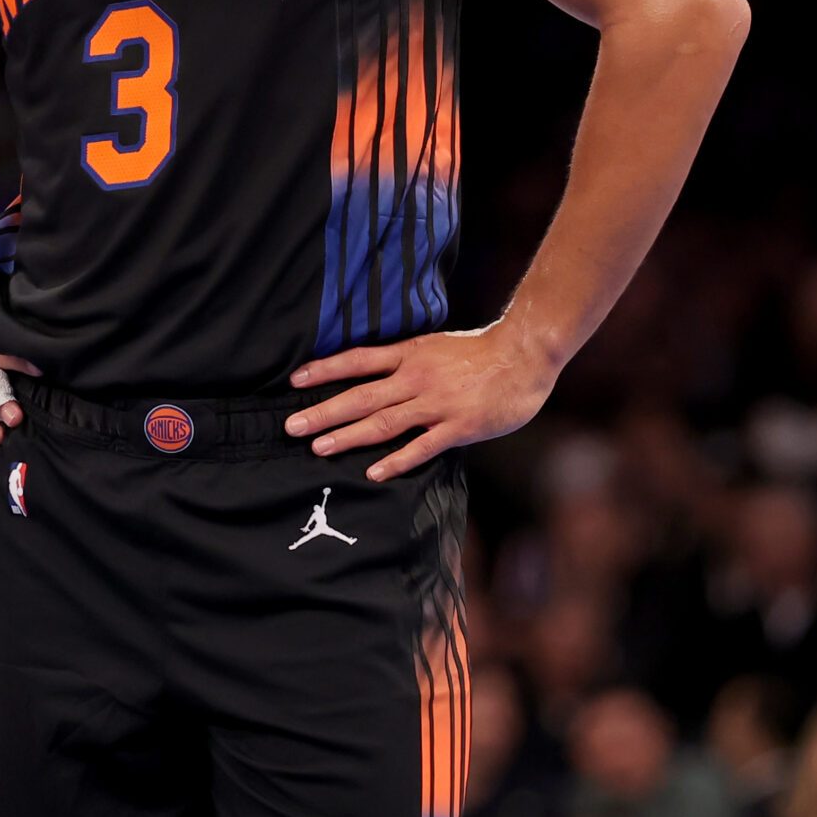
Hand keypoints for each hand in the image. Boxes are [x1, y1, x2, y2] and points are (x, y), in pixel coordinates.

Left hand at [287, 323, 560, 480]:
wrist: (524, 354)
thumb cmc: (479, 351)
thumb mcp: (433, 344)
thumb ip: (404, 360)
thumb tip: (370, 371)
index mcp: (409, 354)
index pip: (357, 360)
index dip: (324, 370)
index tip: (294, 381)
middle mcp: (416, 378)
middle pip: (361, 396)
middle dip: (323, 412)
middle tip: (292, 426)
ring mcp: (437, 404)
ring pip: (384, 422)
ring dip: (348, 436)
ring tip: (319, 448)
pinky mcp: (459, 427)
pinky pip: (422, 447)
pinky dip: (396, 460)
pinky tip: (373, 472)